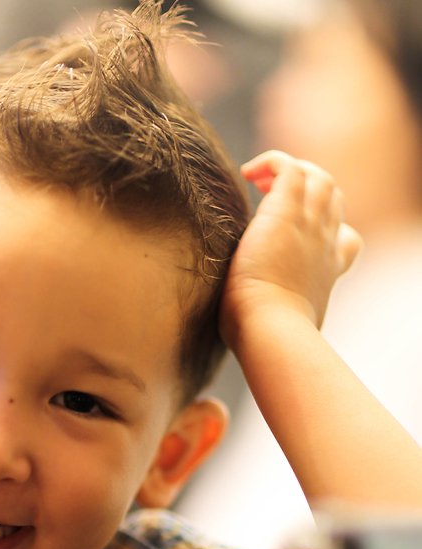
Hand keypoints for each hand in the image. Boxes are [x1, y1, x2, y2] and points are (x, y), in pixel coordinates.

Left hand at [221, 150, 362, 350]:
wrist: (271, 330)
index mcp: (328, 271)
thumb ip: (281, 318)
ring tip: (259, 181)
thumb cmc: (267, 339)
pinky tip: (249, 173)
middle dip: (309, 190)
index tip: (301, 234)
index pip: (345, 239)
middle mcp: (325, 243)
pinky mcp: (286, 211)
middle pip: (333, 199)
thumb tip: (260, 334)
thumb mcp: (286, 327)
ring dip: (292, 170)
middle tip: (270, 196)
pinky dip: (272, 162)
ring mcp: (310, 224)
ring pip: (318, 177)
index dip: (329, 228)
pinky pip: (288, 167)